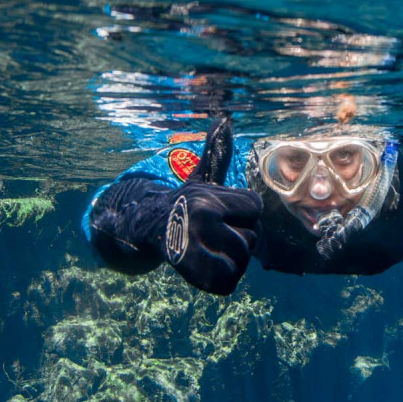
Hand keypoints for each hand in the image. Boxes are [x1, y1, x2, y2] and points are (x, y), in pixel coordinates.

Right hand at [164, 116, 261, 294]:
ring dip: (229, 258)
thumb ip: (217, 152)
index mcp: (210, 199)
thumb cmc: (184, 203)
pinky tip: (204, 264)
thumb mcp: (200, 177)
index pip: (255, 208)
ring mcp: (199, 253)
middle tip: (212, 231)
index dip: (241, 212)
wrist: (147, 229)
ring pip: (242, 260)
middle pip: (252, 237)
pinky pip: (229, 282)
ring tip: (208, 247)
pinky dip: (220, 278)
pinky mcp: (198, 279)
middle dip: (237, 236)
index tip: (220, 211)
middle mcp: (204, 224)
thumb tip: (224, 118)